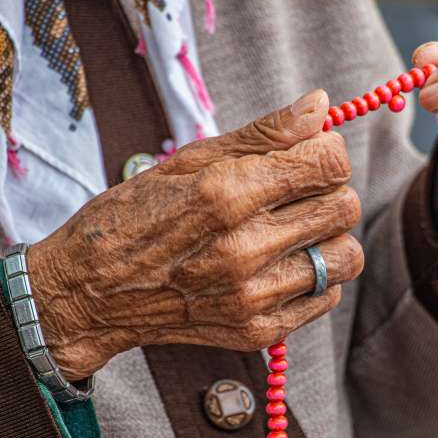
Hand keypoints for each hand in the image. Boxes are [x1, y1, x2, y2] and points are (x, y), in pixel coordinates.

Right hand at [27, 90, 363, 379]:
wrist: (90, 294)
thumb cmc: (133, 217)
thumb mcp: (188, 159)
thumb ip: (262, 133)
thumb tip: (321, 105)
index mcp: (226, 194)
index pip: (330, 164)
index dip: (328, 150)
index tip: (309, 154)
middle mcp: (244, 249)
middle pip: (345, 208)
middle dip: (330, 190)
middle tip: (298, 191)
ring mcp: (252, 297)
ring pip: (347, 257)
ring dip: (330, 237)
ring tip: (295, 231)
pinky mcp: (257, 331)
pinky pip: (327, 296)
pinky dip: (316, 276)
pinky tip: (282, 265)